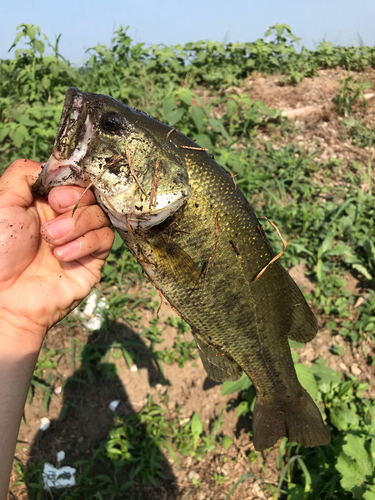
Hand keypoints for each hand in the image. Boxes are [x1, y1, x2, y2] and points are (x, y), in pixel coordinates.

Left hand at [0, 159, 113, 337]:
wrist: (4, 297)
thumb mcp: (3, 201)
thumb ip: (25, 174)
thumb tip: (53, 166)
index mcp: (45, 202)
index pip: (74, 179)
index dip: (71, 183)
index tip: (54, 196)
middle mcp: (65, 217)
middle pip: (91, 193)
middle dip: (74, 203)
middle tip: (53, 216)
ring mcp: (81, 238)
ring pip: (100, 214)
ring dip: (76, 225)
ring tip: (51, 241)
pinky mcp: (94, 259)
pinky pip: (105, 238)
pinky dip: (85, 243)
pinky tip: (62, 257)